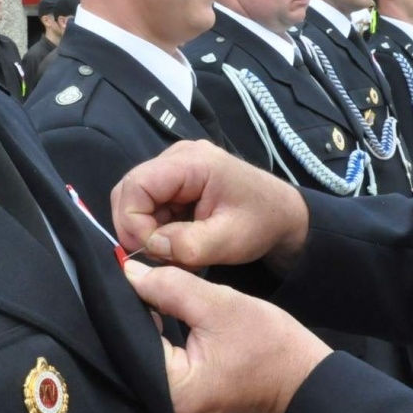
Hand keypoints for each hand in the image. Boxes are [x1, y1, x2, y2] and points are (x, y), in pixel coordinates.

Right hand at [110, 140, 309, 270]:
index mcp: (193, 162)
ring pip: (137, 199)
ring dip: (148, 230)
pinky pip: (150, 203)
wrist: (282, 214)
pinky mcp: (176, 180)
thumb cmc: (261, 223)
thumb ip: (188, 245)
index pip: (136, 185)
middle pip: (130, 190)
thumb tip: (151, 247)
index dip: (133, 221)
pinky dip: (156, 227)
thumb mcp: (229, 240)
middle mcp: (179, 156)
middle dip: (137, 227)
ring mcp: (176, 166)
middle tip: (159, 255)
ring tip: (174, 251)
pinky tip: (178, 240)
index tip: (153, 251)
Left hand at [123, 260, 330, 412]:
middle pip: (134, 350)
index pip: (131, 338)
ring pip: (145, 356)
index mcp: (172, 390)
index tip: (131, 274)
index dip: (131, 302)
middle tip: (142, 280)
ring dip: (149, 326)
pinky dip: (160, 340)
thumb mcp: (218, 304)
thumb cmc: (269, 345)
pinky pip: (159, 364)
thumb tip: (129, 272)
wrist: (304, 376)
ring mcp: (174, 407)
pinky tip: (163, 317)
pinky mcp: (184, 399)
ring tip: (153, 295)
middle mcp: (165, 407)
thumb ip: (169, 286)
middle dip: (137, 315)